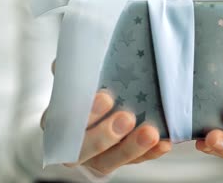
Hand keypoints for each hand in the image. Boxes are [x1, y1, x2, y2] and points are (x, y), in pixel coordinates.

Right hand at [41, 61, 171, 174]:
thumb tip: (67, 60)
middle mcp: (73, 146)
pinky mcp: (120, 161)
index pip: (65, 124)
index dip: (85, 114)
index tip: (105, 97)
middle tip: (127, 117)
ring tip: (151, 133)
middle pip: (83, 150)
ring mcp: (96, 157)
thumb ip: (70, 70)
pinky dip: (150, 153)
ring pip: (109, 161)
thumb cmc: (83, 88)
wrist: (97, 103)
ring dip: (131, 148)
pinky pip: (135, 162)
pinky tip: (164, 143)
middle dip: (105, 135)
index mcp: (58, 124)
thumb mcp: (74, 78)